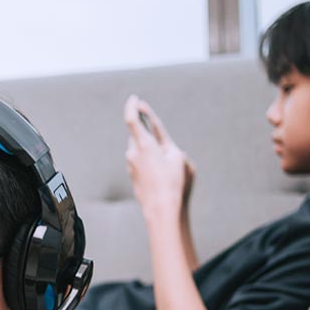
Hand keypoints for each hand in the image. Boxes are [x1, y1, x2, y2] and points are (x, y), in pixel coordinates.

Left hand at [123, 95, 196, 228]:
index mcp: (144, 144)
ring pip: (139, 149)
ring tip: (167, 163)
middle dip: (147, 131)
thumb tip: (159, 145)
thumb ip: (167, 144)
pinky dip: (149, 162)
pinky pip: (140, 162)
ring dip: (150, 149)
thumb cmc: (174, 183)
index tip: (134, 99)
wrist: (162, 210)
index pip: (132, 119)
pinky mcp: (133, 176)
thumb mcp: (178, 157)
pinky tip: (161, 174)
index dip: (132, 107)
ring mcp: (131, 166)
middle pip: (138, 134)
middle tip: (159, 133)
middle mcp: (133, 153)